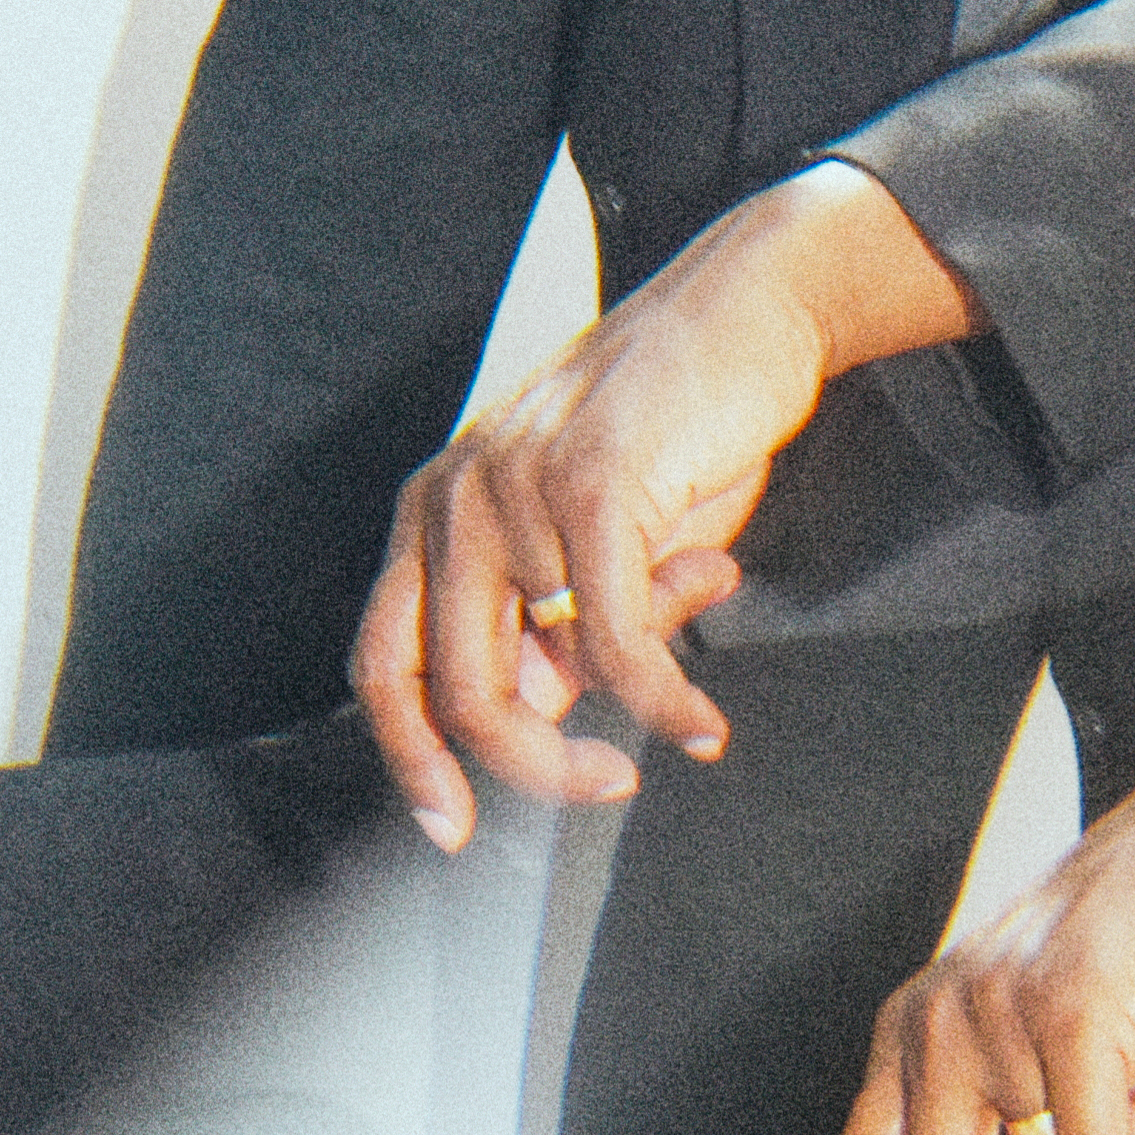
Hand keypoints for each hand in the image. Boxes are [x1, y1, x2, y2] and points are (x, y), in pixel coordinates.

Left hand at [352, 163, 978, 843]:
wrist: (748, 307)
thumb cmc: (674, 423)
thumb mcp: (595, 534)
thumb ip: (555, 618)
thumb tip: (551, 707)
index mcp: (437, 507)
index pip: (387, 663)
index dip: (412, 758)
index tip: (453, 827)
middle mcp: (456, 497)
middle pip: (458, 687)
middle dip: (534, 766)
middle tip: (606, 786)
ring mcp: (516, 489)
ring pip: (553, 673)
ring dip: (640, 695)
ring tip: (696, 669)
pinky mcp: (592, 489)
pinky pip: (618, 643)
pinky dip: (664, 701)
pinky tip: (702, 721)